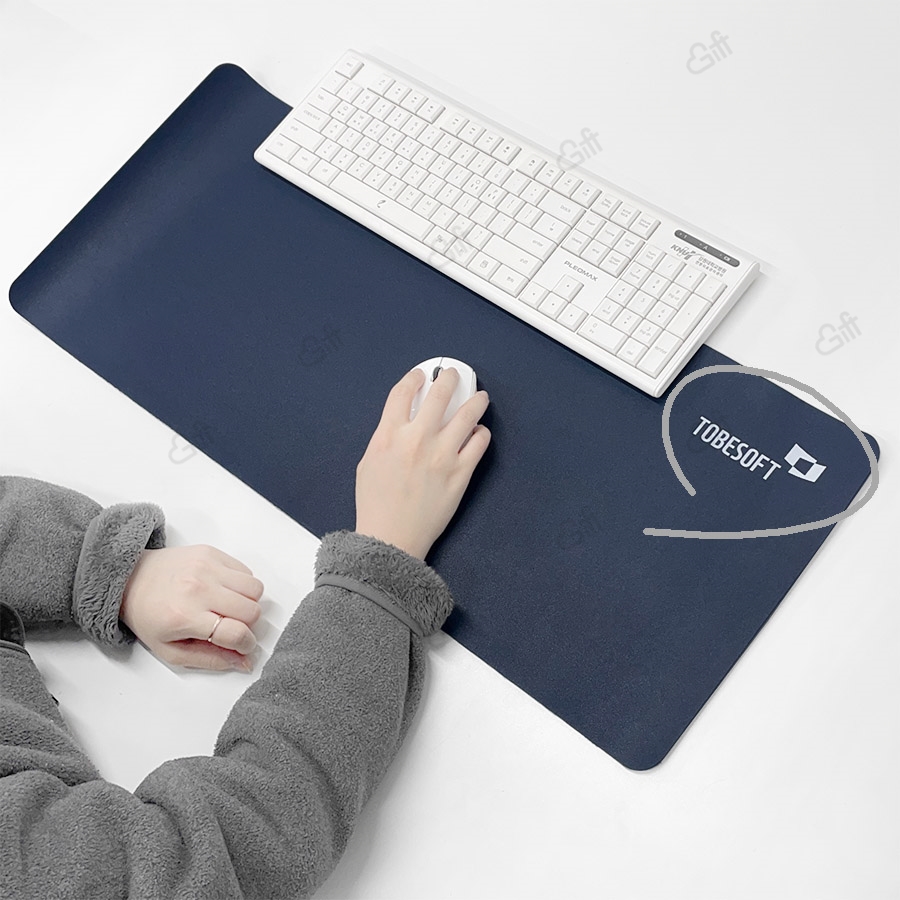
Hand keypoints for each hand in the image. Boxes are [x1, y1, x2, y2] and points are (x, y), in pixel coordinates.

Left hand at [119, 545, 263, 671]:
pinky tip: (223, 591)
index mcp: (185, 617)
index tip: (244, 646)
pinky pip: (247, 571)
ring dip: (248, 602)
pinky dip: (242, 584)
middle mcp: (198, 588)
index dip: (247, 644)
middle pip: (252, 610)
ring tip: (229, 607)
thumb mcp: (171, 651)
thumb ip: (210, 659)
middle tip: (232, 626)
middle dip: (248, 624)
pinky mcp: (211, 552)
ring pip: (255, 588)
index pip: (237, 633)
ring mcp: (206, 567)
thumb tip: (245, 661)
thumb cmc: (149, 617)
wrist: (131, 580)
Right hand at [355, 367, 490, 559]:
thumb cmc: (375, 505)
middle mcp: (417, 439)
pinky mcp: (460, 473)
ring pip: (468, 414)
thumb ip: (385, 437)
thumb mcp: (368, 462)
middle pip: (439, 394)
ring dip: (475, 400)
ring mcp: (442, 455)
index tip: (421, 375)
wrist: (391, 538)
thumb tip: (403, 422)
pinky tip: (479, 432)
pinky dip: (481, 433)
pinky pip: (479, 443)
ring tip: (480, 397)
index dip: (414, 378)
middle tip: (454, 375)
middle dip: (449, 378)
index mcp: (389, 435)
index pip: (403, 392)